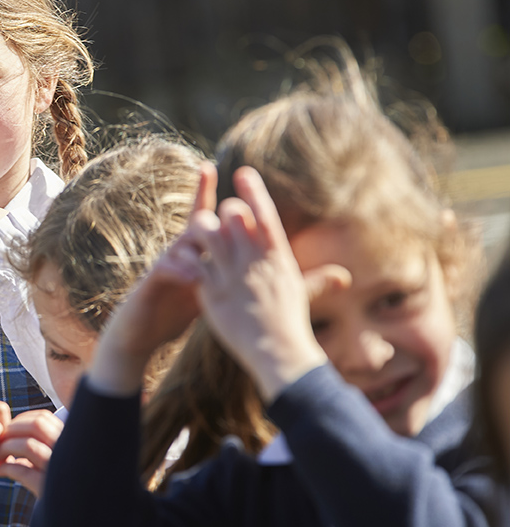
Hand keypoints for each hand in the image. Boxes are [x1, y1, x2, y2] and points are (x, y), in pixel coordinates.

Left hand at [0, 409, 62, 497]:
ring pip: (28, 445)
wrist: (73, 520)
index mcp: (70, 440)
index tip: (8, 432)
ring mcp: (60, 469)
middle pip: (35, 425)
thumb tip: (8, 436)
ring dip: (6, 448)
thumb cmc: (60, 487)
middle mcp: (69, 451)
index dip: (20, 421)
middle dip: (10, 431)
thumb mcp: (54, 460)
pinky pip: (23, 472)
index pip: (43, 418)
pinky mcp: (49, 489)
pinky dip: (6, 468)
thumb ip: (38, 445)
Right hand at [89, 162, 216, 395]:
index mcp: (191, 255)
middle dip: (201, 196)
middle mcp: (175, 255)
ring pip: (181, 244)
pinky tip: (195, 274)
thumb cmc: (171, 312)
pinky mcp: (149, 285)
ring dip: (198, 240)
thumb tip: (249, 259)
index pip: (202, 221)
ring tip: (214, 237)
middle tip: (207, 170)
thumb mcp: (202, 290)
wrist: (139, 335)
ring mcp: (161, 268)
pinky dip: (182, 271)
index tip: (211, 165)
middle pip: (194, 223)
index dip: (207, 194)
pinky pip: (165, 271)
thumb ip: (219, 272)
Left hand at [190, 167, 327, 401]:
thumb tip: (343, 276)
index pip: (264, 214)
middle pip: (233, 216)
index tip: (243, 173)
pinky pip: (194, 262)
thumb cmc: (291, 325)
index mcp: (278, 257)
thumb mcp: (303, 295)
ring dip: (201, 227)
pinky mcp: (211, 291)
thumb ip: (318, 280)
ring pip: (208, 232)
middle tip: (219, 218)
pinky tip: (183, 254)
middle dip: (224, 211)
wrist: (277, 353)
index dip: (253, 191)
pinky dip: (188, 255)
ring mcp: (232, 275)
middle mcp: (255, 261)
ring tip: (198, 230)